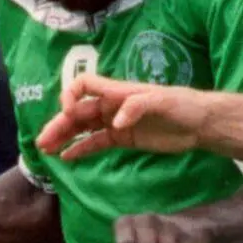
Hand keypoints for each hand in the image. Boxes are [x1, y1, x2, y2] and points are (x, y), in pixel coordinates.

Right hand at [38, 74, 207, 161]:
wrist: (200, 124)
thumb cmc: (182, 105)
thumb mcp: (163, 101)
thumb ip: (138, 107)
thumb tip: (116, 122)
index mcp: (118, 91)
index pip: (85, 85)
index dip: (72, 95)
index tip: (69, 113)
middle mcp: (112, 105)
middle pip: (78, 112)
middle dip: (59, 124)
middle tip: (43, 142)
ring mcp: (116, 123)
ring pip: (83, 129)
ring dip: (64, 137)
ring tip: (47, 150)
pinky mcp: (124, 139)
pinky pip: (96, 143)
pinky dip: (81, 149)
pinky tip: (67, 157)